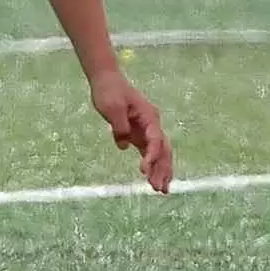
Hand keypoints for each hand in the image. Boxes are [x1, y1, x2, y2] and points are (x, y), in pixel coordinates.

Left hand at [91, 70, 172, 192]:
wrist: (106, 80)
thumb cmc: (109, 92)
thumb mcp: (112, 108)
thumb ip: (119, 127)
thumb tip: (123, 145)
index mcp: (149, 116)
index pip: (155, 139)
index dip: (151, 156)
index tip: (144, 170)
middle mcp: (152, 124)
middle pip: (163, 149)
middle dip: (162, 169)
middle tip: (158, 189)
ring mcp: (147, 129)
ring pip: (159, 153)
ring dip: (160, 171)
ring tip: (160, 190)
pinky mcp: (139, 134)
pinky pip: (149, 152)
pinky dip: (151, 165)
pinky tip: (151, 179)